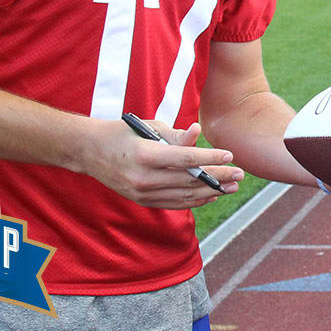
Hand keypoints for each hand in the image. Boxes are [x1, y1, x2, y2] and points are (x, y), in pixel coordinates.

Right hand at [86, 119, 242, 208]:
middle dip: (218, 177)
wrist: (90, 152)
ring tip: (231, 186)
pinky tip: (211, 194)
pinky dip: (194, 200)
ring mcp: (142, 193)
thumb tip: (197, 134)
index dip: (210, 159)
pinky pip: (174, 203)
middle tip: (240, 174)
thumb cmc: (124, 133)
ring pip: (184, 196)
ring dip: (211, 191)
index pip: (186, 160)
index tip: (230, 155)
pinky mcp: (142, 201)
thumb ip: (175, 135)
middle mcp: (144, 178)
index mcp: (146, 155)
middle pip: (189, 180)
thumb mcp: (149, 126)